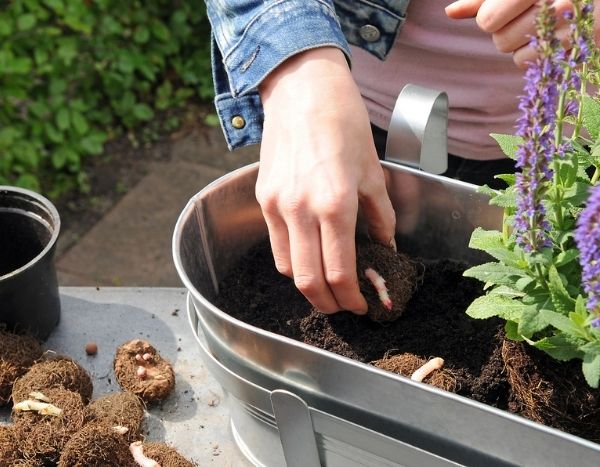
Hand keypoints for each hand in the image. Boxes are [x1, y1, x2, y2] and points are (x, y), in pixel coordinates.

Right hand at [257, 47, 395, 313]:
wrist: (303, 90)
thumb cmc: (343, 124)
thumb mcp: (372, 171)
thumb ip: (380, 216)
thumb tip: (386, 246)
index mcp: (335, 204)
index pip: (339, 272)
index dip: (350, 298)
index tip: (361, 305)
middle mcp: (301, 210)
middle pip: (309, 280)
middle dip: (328, 303)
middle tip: (343, 305)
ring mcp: (277, 206)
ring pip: (288, 268)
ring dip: (309, 285)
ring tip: (327, 283)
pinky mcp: (263, 199)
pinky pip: (276, 244)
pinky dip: (292, 260)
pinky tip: (309, 254)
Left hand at [446, 0, 599, 68]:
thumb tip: (451, 12)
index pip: (488, 20)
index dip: (490, 16)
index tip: (506, 6)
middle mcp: (554, 3)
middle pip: (500, 41)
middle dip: (506, 30)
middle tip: (527, 12)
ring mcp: (570, 25)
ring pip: (515, 55)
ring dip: (521, 42)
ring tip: (541, 20)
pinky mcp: (580, 44)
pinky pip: (535, 64)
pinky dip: (536, 52)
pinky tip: (551, 33)